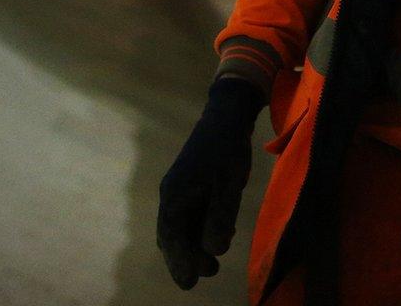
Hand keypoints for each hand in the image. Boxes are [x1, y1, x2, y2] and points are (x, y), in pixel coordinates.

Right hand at [157, 77, 266, 288]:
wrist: (226, 116)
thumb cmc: (227, 149)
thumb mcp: (228, 185)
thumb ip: (220, 217)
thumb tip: (214, 249)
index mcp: (175, 195)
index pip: (172, 237)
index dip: (179, 262)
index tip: (188, 284)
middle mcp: (173, 195)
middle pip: (173, 235)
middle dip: (187, 257)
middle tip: (207, 274)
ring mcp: (181, 189)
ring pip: (183, 226)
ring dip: (195, 245)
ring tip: (214, 264)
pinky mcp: (192, 184)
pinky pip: (191, 214)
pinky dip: (201, 229)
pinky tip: (220, 235)